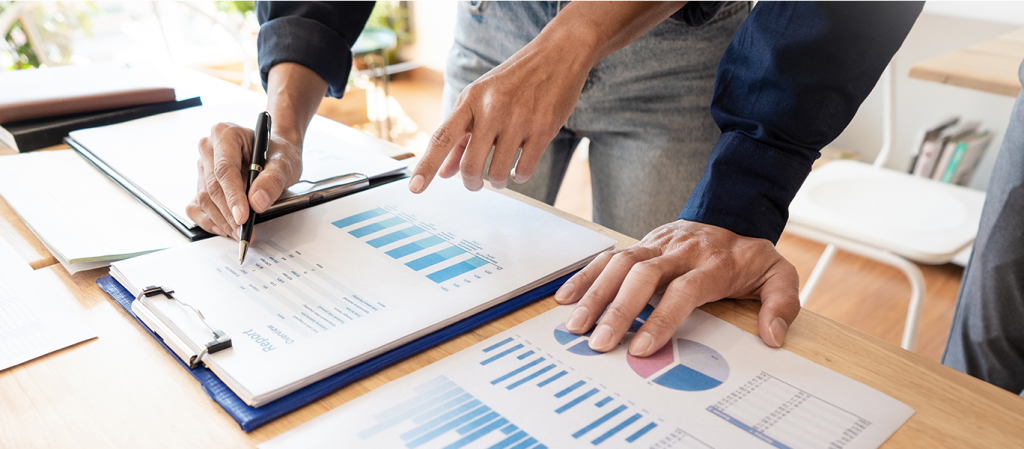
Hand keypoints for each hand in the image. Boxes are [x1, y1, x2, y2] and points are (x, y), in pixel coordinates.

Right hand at [187, 123, 302, 238]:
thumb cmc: (277, 154)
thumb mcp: (284, 163)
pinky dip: (208, 221)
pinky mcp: (201, 183)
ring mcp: (202, 167)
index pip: (225, 169)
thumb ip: (272, 180)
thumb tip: (257, 202)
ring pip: (204, 199)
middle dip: (229, 214)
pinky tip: (225, 229)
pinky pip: (195, 206)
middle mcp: (209, 148)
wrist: (276, 155)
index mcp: (226, 134)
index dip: (233, 196)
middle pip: (213, 187)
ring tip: (240, 232)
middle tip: (245, 231)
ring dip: (221, 220)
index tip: (243, 217)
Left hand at [408, 0, 690, 194]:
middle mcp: (492, 109)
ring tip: (499, 176)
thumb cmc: (514, 80)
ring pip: (497, 172)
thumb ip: (461, 136)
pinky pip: (523, 170)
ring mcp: (519, 119)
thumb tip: (445, 172)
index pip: (442, 139)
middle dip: (471, 183)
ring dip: (497, 182)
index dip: (426, 166)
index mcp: (471, 100)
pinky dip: (518, 177)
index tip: (415, 189)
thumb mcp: (481, 99)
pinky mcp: (543, 129)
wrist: (556, 55)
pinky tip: (518, 170)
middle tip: (475, 184)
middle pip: (470, 165)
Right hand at [554, 220, 800, 355]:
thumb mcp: (780, 274)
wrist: (732, 214)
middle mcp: (678, 251)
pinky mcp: (640, 244)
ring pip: (619, 264)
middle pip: (642, 276)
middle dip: (618, 311)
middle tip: (599, 342)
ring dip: (594, 294)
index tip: (641, 347)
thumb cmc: (749, 256)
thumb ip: (782, 304)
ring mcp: (655, 245)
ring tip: (576, 325)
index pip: (681, 291)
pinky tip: (566, 297)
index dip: (660, 319)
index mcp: (711, 263)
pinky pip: (608, 257)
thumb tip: (773, 336)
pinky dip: (585, 276)